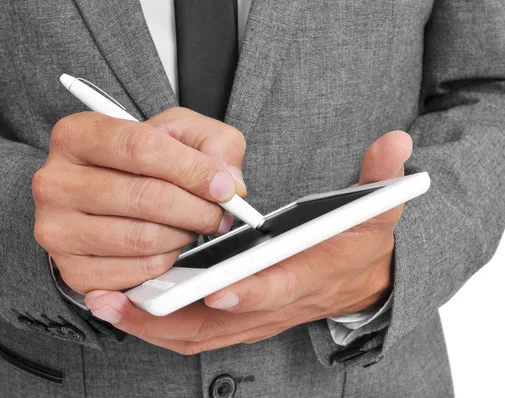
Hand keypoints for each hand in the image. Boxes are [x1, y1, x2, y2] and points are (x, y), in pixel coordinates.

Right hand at [32, 107, 245, 293]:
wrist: (104, 197)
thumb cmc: (143, 163)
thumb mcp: (179, 134)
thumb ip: (212, 143)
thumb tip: (229, 182)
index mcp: (76, 136)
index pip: (140, 148)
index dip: (192, 169)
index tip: (223, 186)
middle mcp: (55, 182)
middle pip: (145, 197)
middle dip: (197, 208)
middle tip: (220, 213)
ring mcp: (57, 230)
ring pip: (143, 238)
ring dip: (184, 235)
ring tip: (192, 225)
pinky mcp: (72, 271)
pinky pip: (138, 272)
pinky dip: (166, 261)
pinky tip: (169, 245)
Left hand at [83, 131, 411, 354]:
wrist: (361, 284)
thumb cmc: (360, 245)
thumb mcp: (380, 210)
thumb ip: (383, 178)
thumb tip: (396, 144)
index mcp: (312, 274)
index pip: (284, 286)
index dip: (254, 289)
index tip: (217, 286)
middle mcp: (279, 304)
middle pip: (225, 321)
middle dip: (176, 314)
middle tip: (126, 298)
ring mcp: (256, 317)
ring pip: (201, 333)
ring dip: (154, 322)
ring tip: (109, 302)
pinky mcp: (239, 321)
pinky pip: (193, 333)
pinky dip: (159, 325)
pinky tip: (125, 306)